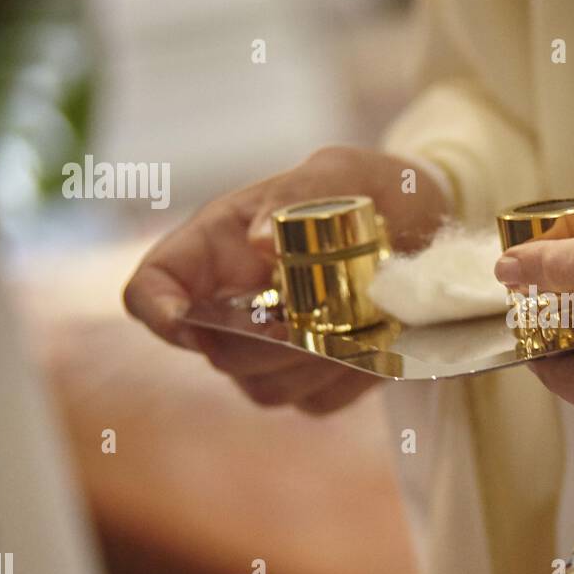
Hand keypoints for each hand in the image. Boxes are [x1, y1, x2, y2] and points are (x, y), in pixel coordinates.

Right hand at [123, 146, 447, 414]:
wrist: (423, 225)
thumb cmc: (365, 189)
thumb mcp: (339, 172)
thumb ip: (298, 194)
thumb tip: (259, 242)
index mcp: (216, 248)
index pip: (151, 289)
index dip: (157, 311)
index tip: (186, 323)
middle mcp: (233, 306)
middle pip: (215, 353)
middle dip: (264, 345)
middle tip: (314, 321)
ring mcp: (270, 350)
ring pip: (264, 388)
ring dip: (314, 364)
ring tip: (361, 323)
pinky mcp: (313, 380)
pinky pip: (316, 402)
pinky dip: (349, 379)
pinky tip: (378, 341)